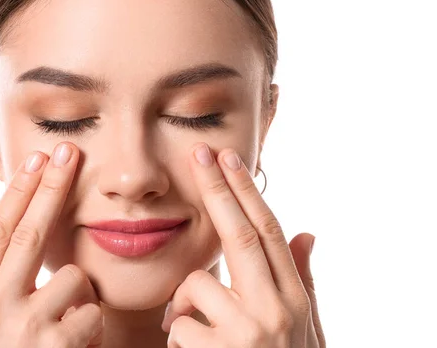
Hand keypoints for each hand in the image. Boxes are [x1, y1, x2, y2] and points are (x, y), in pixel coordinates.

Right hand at [0, 142, 103, 347]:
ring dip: (79, 296)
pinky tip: (75, 347)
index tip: (35, 160)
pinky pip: (92, 315)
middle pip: (30, 234)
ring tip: (63, 325)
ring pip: (74, 280)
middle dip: (52, 188)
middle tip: (70, 153)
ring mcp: (28, 330)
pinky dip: (91, 326)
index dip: (16, 192)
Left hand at [161, 143, 324, 347]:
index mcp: (294, 300)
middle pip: (241, 236)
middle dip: (218, 189)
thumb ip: (303, 280)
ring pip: (196, 286)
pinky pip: (178, 326)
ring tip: (195, 333)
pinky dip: (176, 336)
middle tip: (199, 155)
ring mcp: (249, 334)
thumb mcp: (306, 330)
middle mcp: (277, 311)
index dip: (247, 192)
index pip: (269, 233)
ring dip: (184, 304)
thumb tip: (308, 232)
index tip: (228, 158)